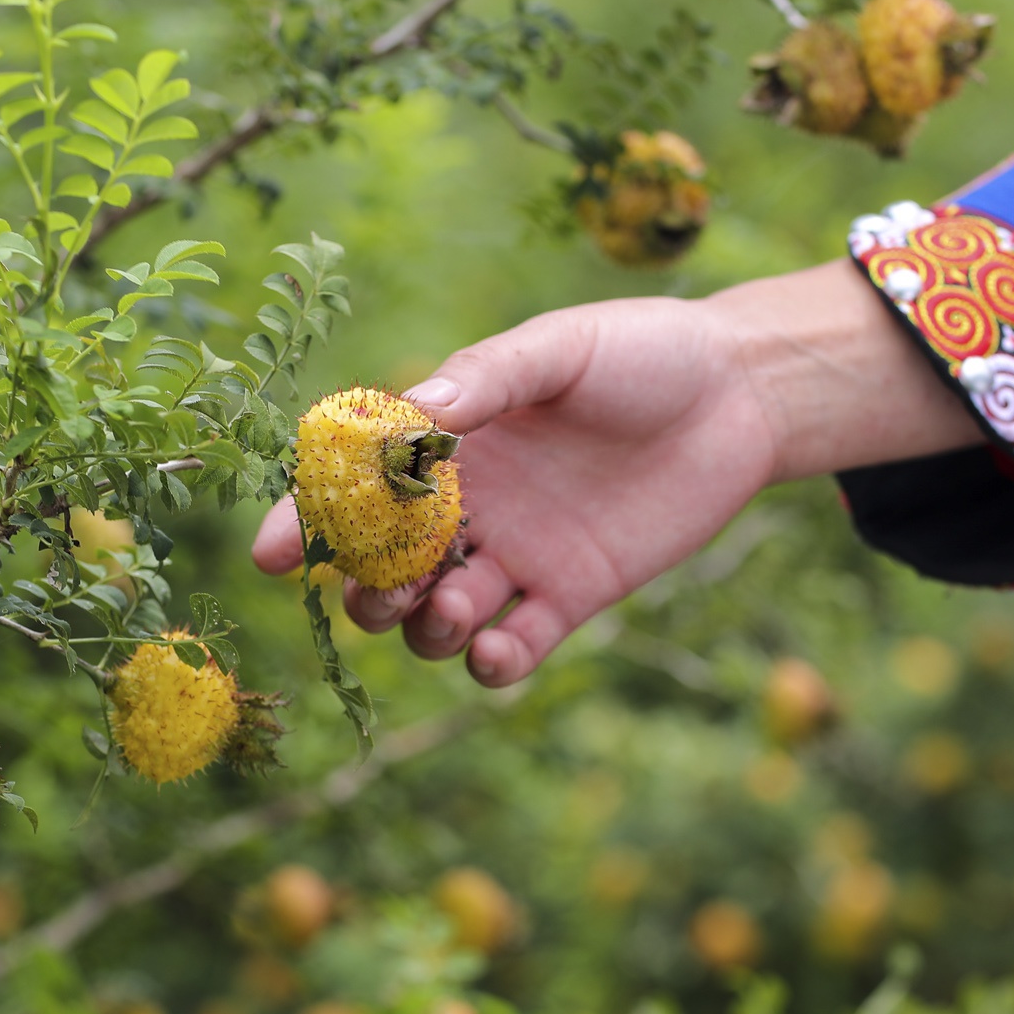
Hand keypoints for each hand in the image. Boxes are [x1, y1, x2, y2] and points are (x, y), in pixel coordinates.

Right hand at [252, 261, 979, 686]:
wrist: (741, 393)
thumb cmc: (642, 352)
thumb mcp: (559, 350)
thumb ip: (487, 381)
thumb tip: (408, 416)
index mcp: (448, 444)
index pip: (353, 490)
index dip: (303, 524)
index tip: (272, 556)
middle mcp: (470, 507)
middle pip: (384, 570)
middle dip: (368, 593)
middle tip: (386, 591)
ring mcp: (517, 556)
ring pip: (437, 619)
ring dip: (426, 628)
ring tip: (452, 608)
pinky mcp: (571, 596)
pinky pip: (514, 647)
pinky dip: (492, 663)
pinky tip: (495, 652)